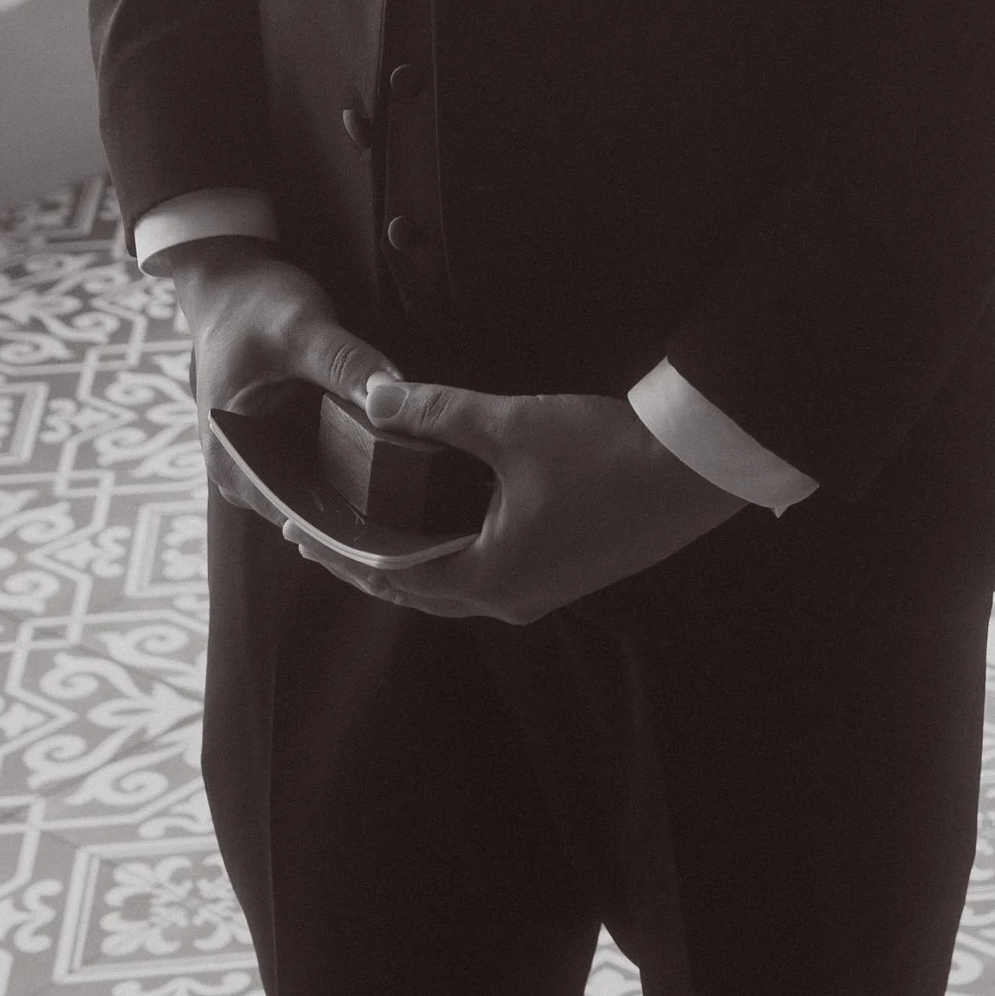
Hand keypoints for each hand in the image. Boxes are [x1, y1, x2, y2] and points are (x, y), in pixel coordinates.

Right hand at [165, 244, 401, 521]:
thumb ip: (345, 362)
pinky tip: (397, 452)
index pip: (295, 515)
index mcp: (231, 460)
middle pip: (312, 508)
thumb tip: (391, 395)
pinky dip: (356, 458)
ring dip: (364, 481)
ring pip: (323, 488)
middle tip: (421, 497)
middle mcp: (243, 472)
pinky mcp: (284, 443)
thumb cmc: (253, 306)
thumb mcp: (301, 328)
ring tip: (418, 479)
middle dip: (364, 502)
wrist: (231, 286)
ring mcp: (263, 460)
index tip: (399, 514)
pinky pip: (325, 464)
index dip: (348, 518)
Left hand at [282, 377, 743, 626]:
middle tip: (320, 532)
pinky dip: (451, 555)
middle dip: (366, 561)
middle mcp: (510, 599)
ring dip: (410, 561)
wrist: (697, 469)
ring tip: (371, 529)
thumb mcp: (513, 425)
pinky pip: (488, 576)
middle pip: (417, 591)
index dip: (339, 550)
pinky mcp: (567, 574)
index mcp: (489, 576)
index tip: (296, 530)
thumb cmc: (606, 451)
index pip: (389, 575)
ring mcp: (543, 592)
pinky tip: (444, 524)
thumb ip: (438, 413)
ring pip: (454, 587)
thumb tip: (372, 397)